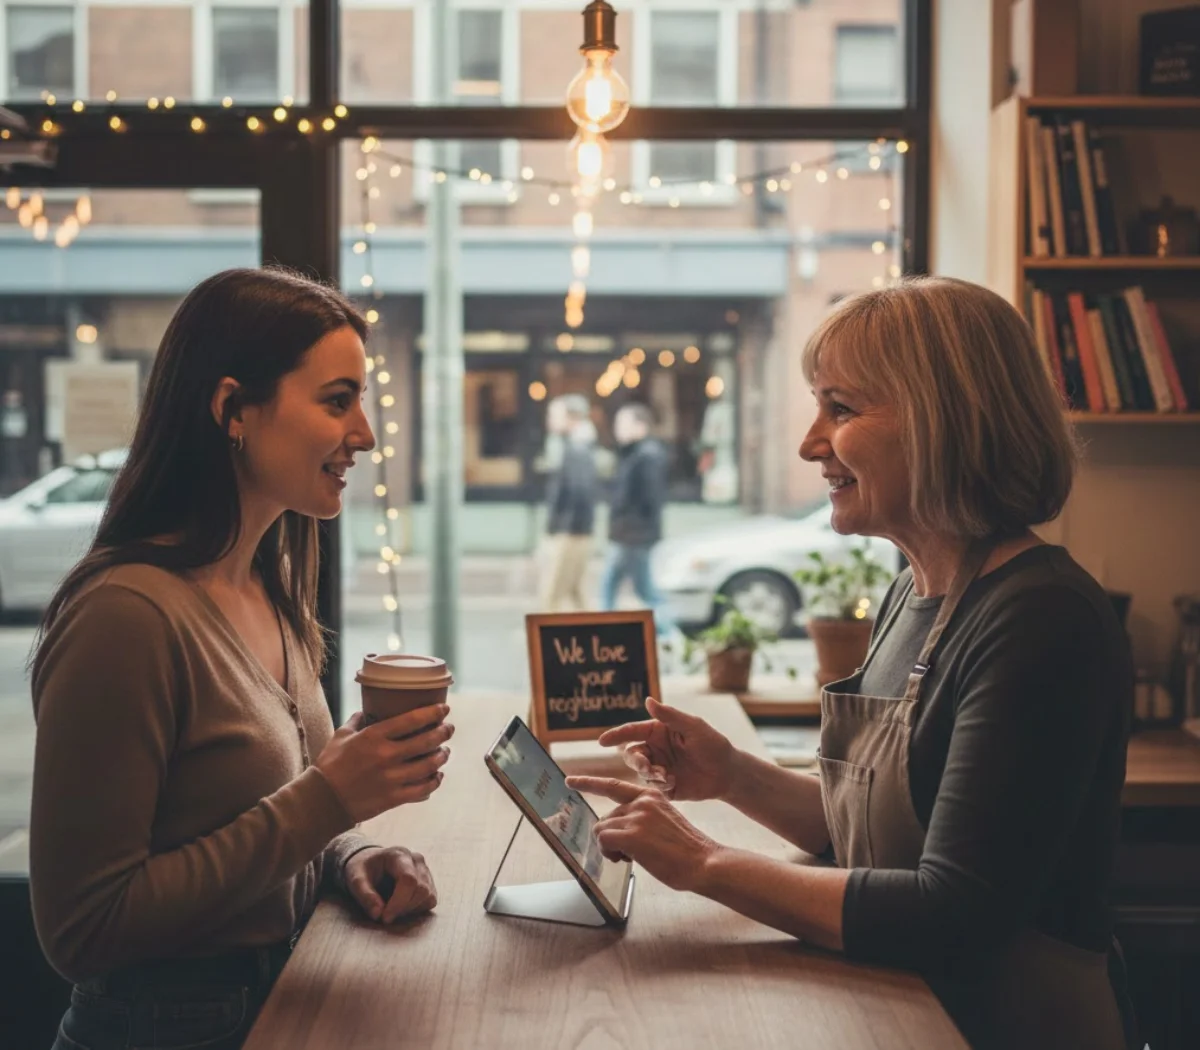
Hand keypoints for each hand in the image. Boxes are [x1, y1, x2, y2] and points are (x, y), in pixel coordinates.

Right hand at [315, 705, 453, 822]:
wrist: (321, 801)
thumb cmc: (329, 765)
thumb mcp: (341, 736)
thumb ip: (357, 721)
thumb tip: (367, 710)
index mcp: (374, 736)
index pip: (411, 720)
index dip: (432, 713)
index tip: (444, 710)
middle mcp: (386, 755)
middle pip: (426, 741)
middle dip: (443, 732)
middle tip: (449, 729)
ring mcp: (391, 778)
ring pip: (429, 765)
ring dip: (442, 756)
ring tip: (445, 751)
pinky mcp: (393, 798)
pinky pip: (423, 790)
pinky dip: (434, 782)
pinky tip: (437, 776)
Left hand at [343, 846, 437, 922]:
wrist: (371, 863)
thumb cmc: (363, 870)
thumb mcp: (356, 880)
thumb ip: (365, 896)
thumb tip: (378, 914)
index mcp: (398, 854)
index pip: (408, 879)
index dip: (399, 902)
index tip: (384, 917)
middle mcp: (416, 860)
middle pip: (421, 889)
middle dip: (403, 908)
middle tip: (385, 916)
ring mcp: (425, 870)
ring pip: (428, 896)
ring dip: (410, 910)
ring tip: (392, 909)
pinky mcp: (429, 882)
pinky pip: (430, 900)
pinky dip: (417, 909)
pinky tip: (402, 907)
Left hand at [565, 776, 719, 892]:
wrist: (705, 862)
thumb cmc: (686, 850)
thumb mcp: (664, 823)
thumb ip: (642, 819)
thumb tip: (618, 831)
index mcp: (651, 796)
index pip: (613, 786)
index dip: (589, 783)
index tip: (570, 780)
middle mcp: (641, 801)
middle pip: (605, 818)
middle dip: (611, 838)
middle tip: (628, 854)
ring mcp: (636, 816)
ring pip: (602, 830)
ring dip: (611, 848)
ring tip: (633, 857)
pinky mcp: (631, 834)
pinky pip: (603, 841)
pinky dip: (609, 854)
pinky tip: (628, 860)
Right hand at [596, 697, 734, 801]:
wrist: (728, 773)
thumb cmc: (713, 745)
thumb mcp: (693, 727)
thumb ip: (670, 716)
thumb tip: (648, 700)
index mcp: (658, 731)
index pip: (632, 731)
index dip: (616, 735)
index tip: (602, 741)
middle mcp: (655, 749)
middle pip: (631, 754)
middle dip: (635, 761)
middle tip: (647, 766)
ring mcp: (659, 768)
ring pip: (640, 772)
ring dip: (649, 774)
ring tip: (666, 776)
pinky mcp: (664, 786)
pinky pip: (651, 788)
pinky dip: (658, 786)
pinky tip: (673, 782)